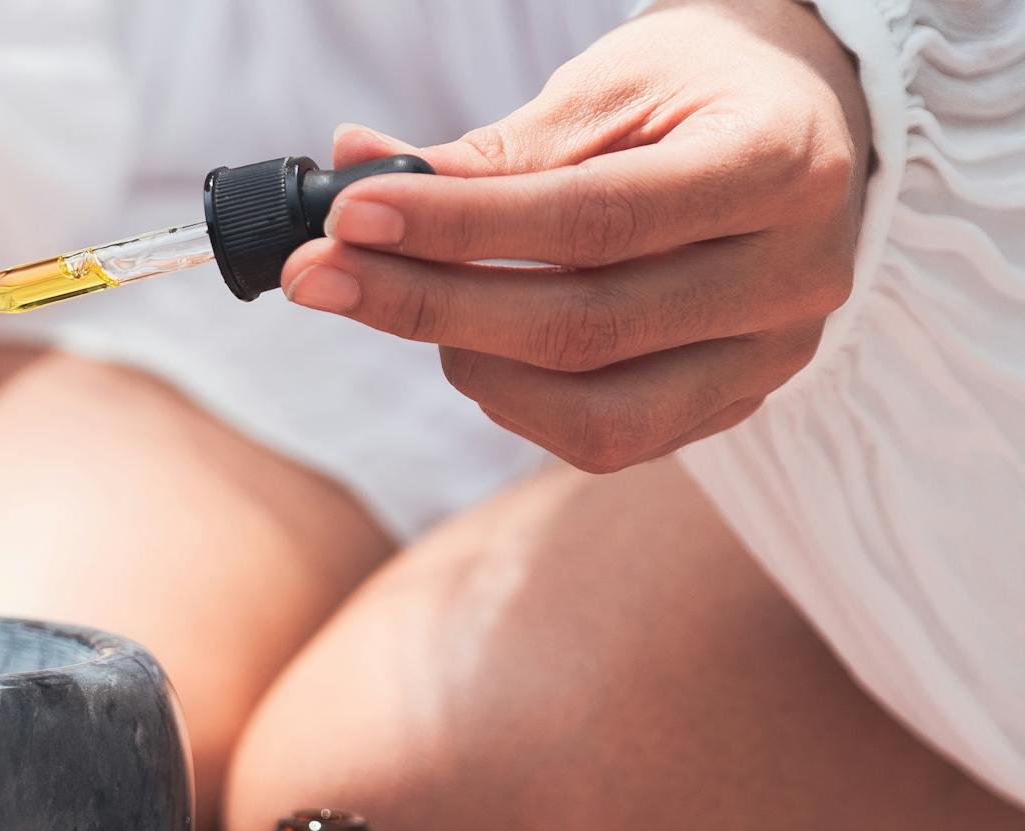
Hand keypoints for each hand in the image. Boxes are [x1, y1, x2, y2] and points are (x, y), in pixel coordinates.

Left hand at [282, 0, 870, 472]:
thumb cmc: (701, 90)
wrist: (814, 123)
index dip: (459, 226)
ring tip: (405, 299)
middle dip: (427, 304)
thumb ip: (495, 151)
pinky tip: (471, 344)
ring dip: (467, 362)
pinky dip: (515, 401)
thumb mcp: (610, 87)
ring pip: (593, 414)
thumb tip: (353, 172)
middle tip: (320, 276)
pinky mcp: (733, 404)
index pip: (592, 220)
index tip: (349, 214)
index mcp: (777, 164)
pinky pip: (608, 440)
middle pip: (583, 328)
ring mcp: (770, 357)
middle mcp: (792, 277)